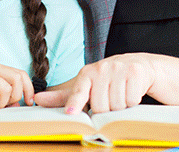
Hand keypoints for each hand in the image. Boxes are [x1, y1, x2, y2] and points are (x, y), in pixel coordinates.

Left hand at [34, 53, 155, 113]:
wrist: (141, 66)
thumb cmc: (110, 79)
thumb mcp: (88, 86)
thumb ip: (64, 96)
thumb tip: (37, 99)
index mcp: (87, 73)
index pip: (79, 90)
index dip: (75, 102)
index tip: (71, 112)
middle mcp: (101, 68)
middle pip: (100, 106)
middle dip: (107, 109)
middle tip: (110, 98)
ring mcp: (119, 68)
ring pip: (116, 105)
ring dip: (121, 106)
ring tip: (121, 94)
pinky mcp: (135, 72)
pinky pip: (131, 100)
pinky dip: (133, 101)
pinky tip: (132, 91)